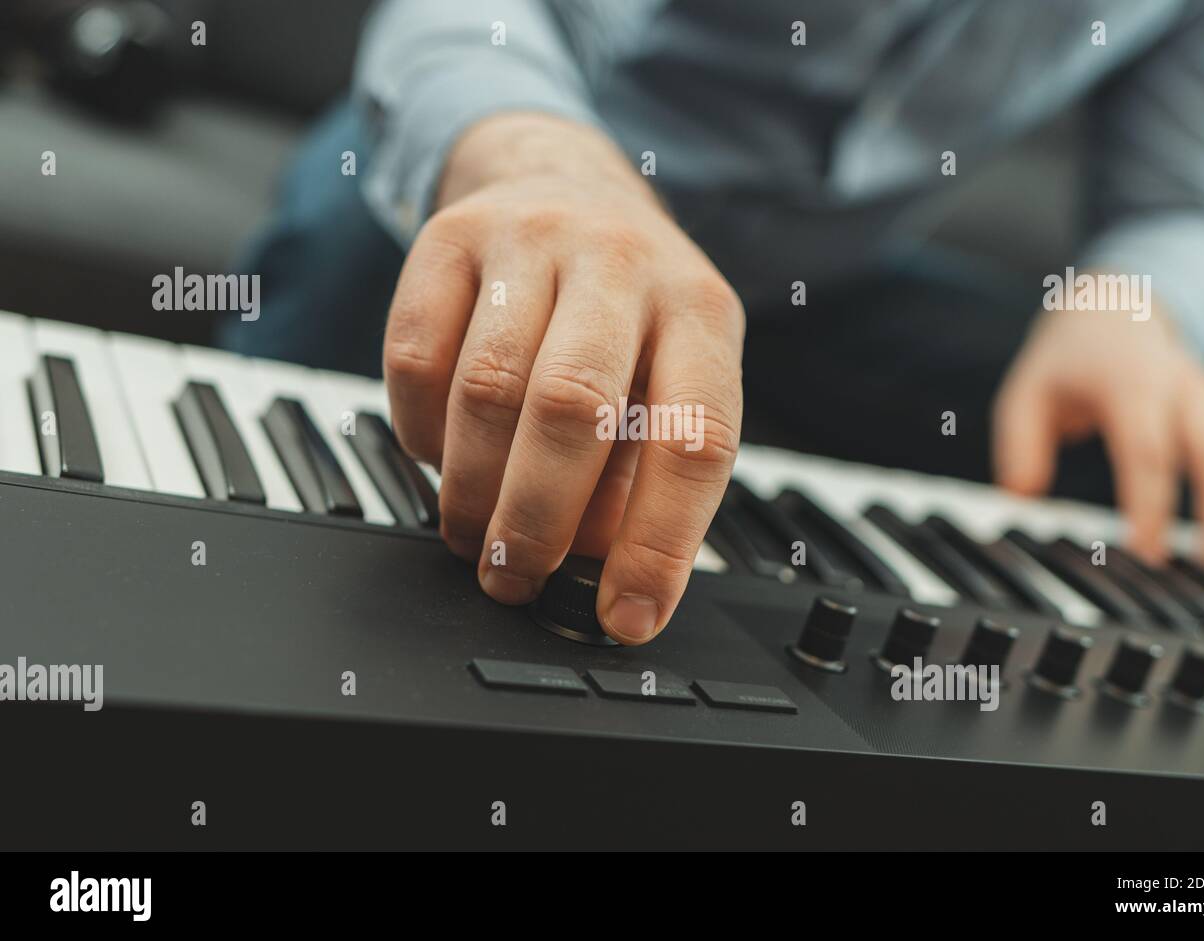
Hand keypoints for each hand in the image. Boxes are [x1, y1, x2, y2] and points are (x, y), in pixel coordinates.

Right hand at [383, 113, 743, 643]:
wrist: (564, 183)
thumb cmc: (627, 312)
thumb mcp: (671, 377)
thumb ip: (644, 473)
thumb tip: (601, 578)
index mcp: (702, 314)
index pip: (694, 440)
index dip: (658, 544)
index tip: (626, 616)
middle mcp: (624, 265)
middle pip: (573, 409)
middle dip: (537, 521)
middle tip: (516, 578)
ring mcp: (533, 240)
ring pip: (487, 387)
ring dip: (471, 489)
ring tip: (473, 537)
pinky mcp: (450, 239)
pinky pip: (416, 355)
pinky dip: (421, 429)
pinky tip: (441, 453)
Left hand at [993, 296, 1203, 575]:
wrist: (1115, 307)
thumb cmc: (1067, 360)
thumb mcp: (1025, 391)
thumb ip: (1019, 444)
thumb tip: (1021, 497)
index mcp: (1130, 382)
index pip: (1148, 450)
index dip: (1150, 506)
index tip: (1146, 553)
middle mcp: (1183, 387)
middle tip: (1201, 574)